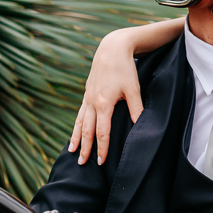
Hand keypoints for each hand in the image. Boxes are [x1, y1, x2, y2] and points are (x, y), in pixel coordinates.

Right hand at [69, 29, 143, 165]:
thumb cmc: (125, 68)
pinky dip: (77, 125)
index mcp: (104, 103)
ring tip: (72, 152)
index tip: (101, 161)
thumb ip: (136, 109)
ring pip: (80, 122)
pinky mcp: (87, 92)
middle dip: (85, 148)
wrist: (111, 48)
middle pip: (87, 130)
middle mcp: (92, 102)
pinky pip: (80, 113)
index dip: (102, 148)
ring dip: (76, 138)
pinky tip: (75, 132)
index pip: (102, 132)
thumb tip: (140, 126)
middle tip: (81, 164)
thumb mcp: (134, 89)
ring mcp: (87, 97)